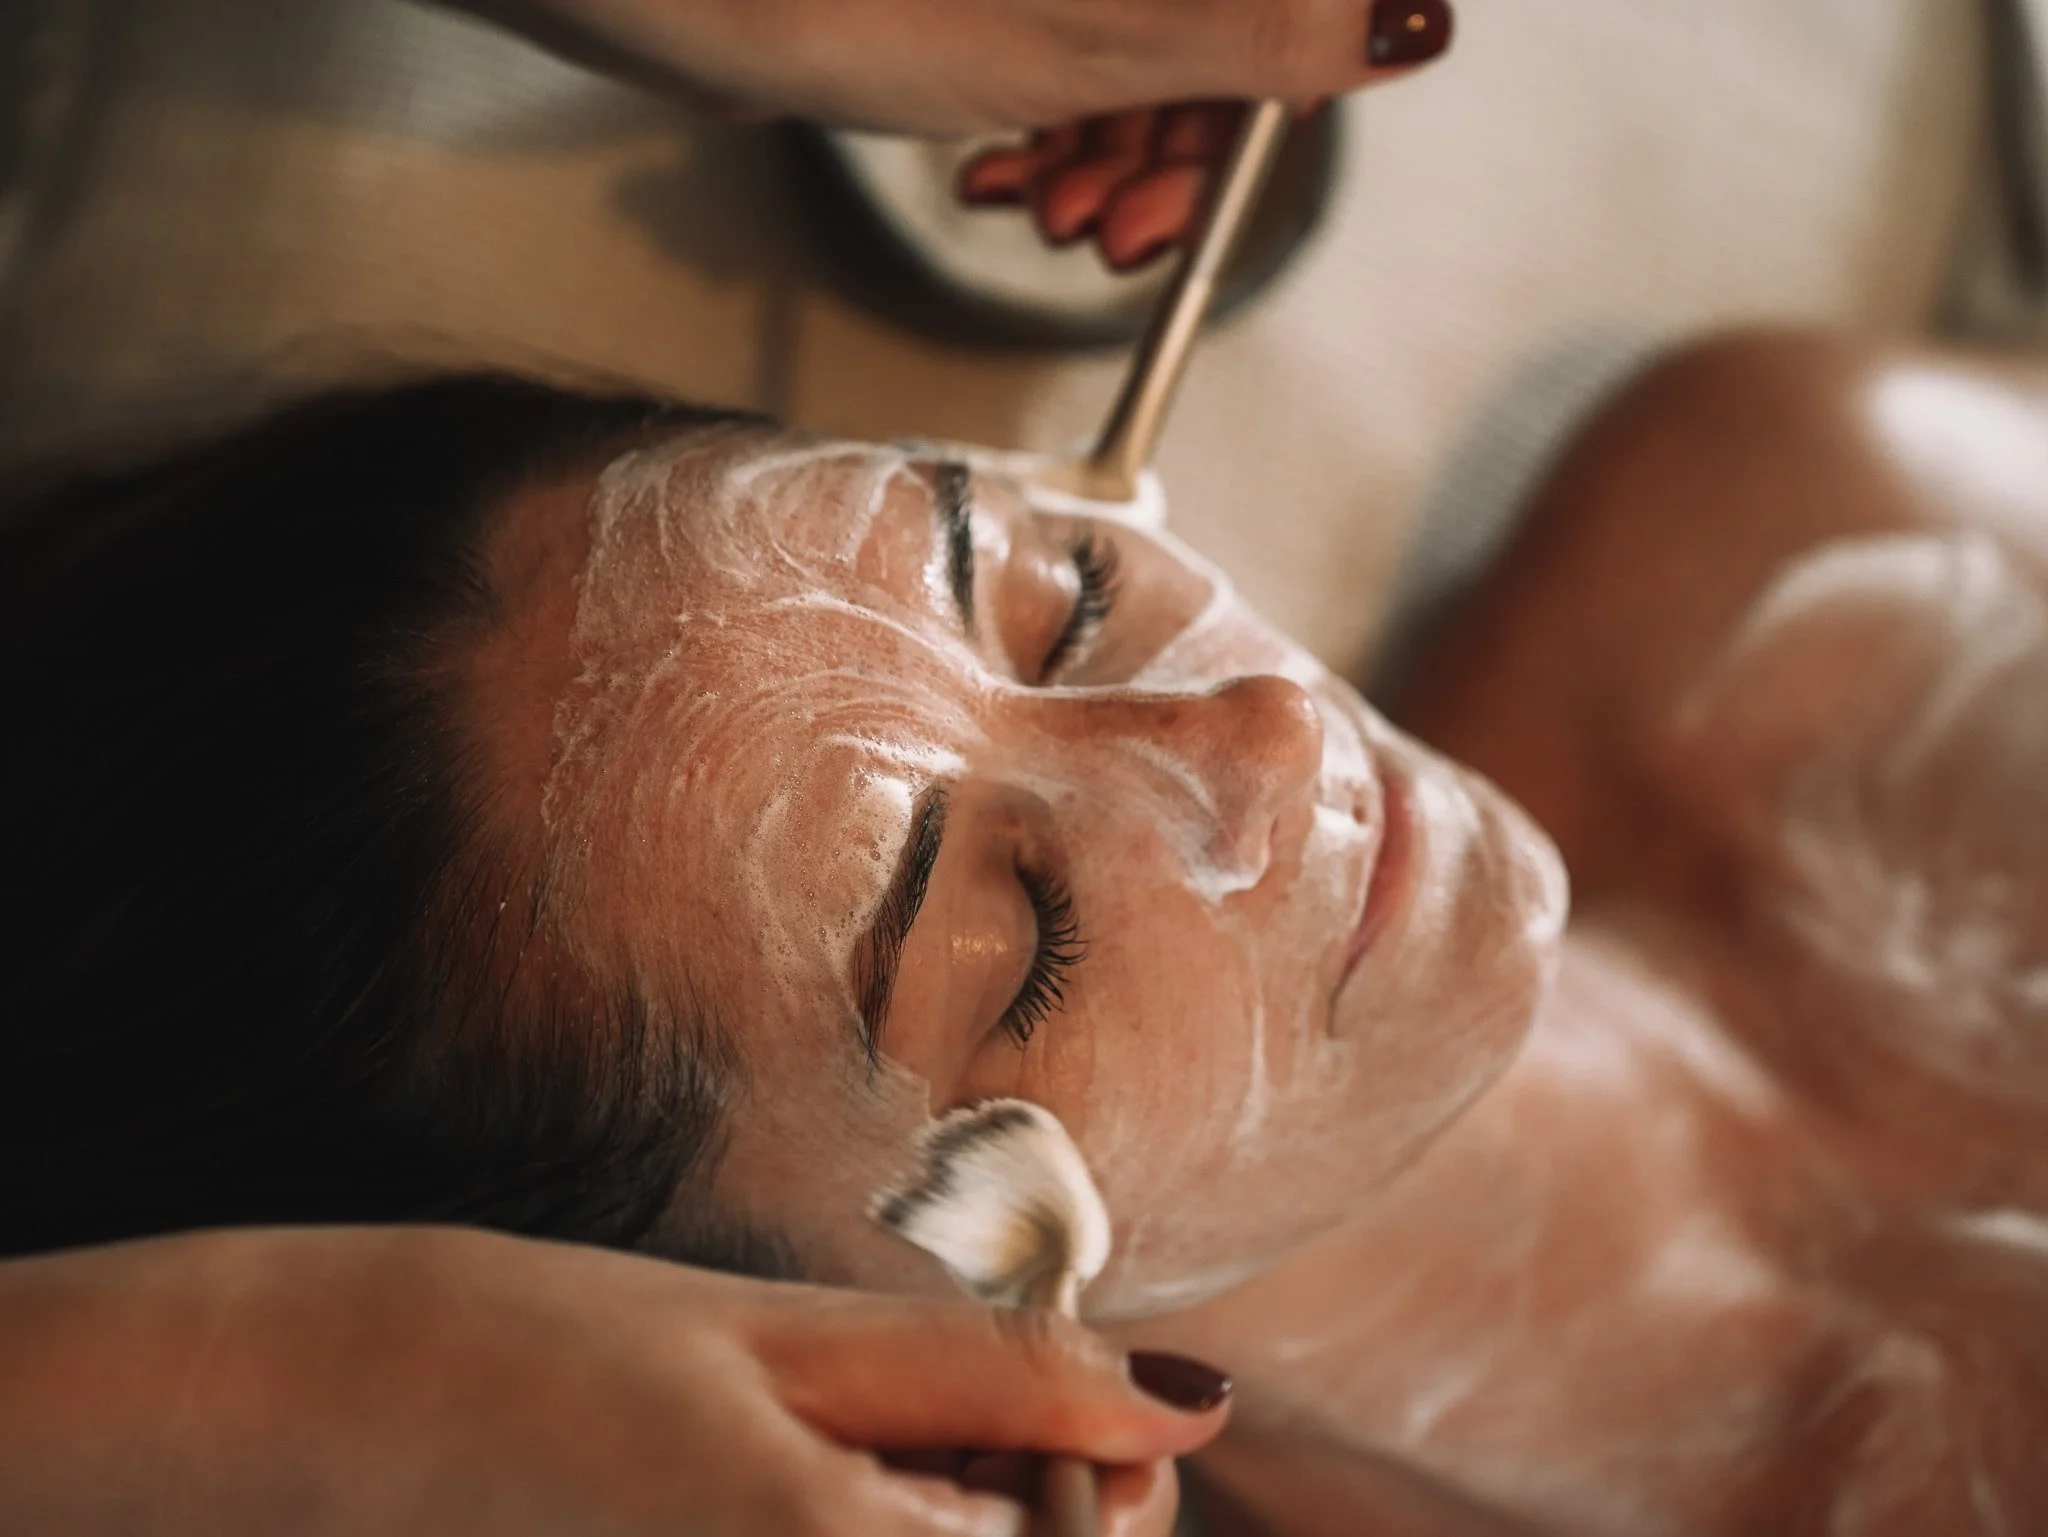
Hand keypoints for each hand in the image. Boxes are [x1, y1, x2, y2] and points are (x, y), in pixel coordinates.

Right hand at [0, 1226, 1228, 1535]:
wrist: (311, 1416)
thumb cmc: (533, 1350)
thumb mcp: (780, 1338)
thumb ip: (1002, 1377)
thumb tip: (1196, 1402)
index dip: (1103, 1484)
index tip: (1061, 1408)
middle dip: (1025, 1504)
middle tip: (944, 1415)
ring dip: (942, 1515)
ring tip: (857, 1442)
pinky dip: (864, 1526)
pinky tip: (799, 1487)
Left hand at [442, 0, 1451, 135]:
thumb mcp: (1102, 39)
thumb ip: (1268, 34)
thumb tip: (1412, 20)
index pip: (1291, 13)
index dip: (1264, 110)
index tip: (1201, 191)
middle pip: (1224, 33)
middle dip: (1174, 150)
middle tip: (1110, 229)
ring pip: (1149, 52)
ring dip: (1114, 155)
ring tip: (1050, 210)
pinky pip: (1079, 52)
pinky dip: (1059, 127)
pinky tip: (1012, 172)